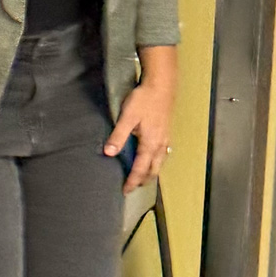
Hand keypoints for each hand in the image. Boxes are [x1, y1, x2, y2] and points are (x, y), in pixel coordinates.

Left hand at [106, 78, 174, 193]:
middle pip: (153, 170)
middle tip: (133, 187)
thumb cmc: (144, 100)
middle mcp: (160, 144)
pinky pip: (163, 153)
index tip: (125, 190)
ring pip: (160, 162)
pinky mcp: (166, 132)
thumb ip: (118, 136)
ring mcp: (165, 138)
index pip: (140, 169)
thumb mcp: (127, 117)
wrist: (161, 85)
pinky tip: (151, 158)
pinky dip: (156, 161)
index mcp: (150, 144)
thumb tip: (108, 153)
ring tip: (142, 177)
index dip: (132, 181)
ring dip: (151, 172)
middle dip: (143, 180)